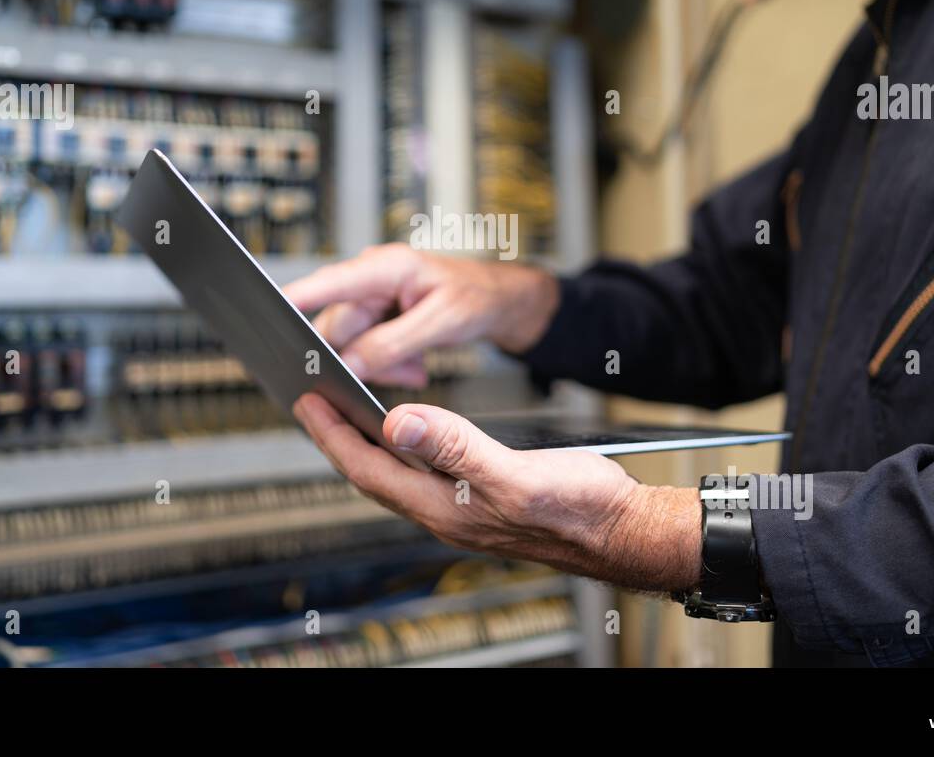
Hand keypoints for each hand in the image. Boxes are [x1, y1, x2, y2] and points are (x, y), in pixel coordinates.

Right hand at [282, 243, 558, 386]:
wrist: (496, 300)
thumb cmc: (475, 297)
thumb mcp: (442, 323)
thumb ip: (394, 344)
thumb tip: (350, 365)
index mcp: (385, 267)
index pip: (331, 282)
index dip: (298, 296)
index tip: (268, 308)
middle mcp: (369, 280)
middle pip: (337, 328)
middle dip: (362, 358)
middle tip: (405, 371)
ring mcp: (370, 300)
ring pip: (350, 346)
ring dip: (379, 364)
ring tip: (416, 368)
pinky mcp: (374, 319)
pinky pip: (363, 350)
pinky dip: (386, 364)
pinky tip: (413, 365)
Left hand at [292, 393, 701, 593]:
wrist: (627, 531)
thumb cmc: (580, 509)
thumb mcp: (515, 472)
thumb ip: (456, 447)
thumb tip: (396, 422)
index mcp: (446, 508)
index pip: (370, 469)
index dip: (333, 436)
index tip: (306, 401)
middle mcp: (448, 513)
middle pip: (375, 474)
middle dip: (340, 439)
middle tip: (312, 402)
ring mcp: (465, 509)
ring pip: (400, 475)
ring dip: (370, 445)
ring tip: (347, 414)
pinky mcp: (486, 500)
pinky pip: (428, 473)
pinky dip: (407, 449)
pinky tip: (411, 434)